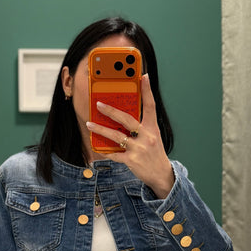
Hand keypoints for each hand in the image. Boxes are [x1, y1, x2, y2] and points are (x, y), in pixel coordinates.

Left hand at [86, 74, 174, 198]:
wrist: (161, 174)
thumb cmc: (154, 152)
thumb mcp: (153, 136)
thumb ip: (141, 125)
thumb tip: (122, 115)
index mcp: (152, 128)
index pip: (150, 105)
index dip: (147, 90)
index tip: (144, 76)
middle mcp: (147, 136)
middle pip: (126, 119)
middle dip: (111, 111)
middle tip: (98, 104)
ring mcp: (138, 149)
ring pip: (116, 136)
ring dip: (100, 130)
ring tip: (89, 124)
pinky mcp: (131, 160)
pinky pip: (114, 154)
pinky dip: (105, 150)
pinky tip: (96, 146)